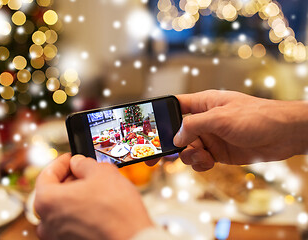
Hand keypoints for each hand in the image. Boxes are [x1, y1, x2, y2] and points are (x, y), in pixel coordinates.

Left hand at [34, 153, 152, 239]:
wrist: (132, 239)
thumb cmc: (116, 210)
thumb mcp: (102, 172)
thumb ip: (84, 164)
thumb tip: (78, 163)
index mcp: (47, 201)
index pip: (46, 175)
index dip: (61, 163)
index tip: (72, 158)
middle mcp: (47, 222)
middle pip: (52, 194)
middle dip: (69, 180)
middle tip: (85, 172)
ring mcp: (58, 237)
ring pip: (62, 210)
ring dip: (75, 198)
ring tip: (94, 190)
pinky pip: (71, 225)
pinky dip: (80, 214)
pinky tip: (97, 208)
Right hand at [146, 90, 307, 170]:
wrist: (283, 135)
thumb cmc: (257, 117)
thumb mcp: (220, 118)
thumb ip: (194, 126)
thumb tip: (175, 139)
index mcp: (203, 103)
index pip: (175, 106)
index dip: (161, 115)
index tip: (148, 128)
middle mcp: (204, 120)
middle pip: (177, 132)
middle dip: (167, 145)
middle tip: (155, 157)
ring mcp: (211, 137)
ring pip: (187, 149)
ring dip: (188, 156)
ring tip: (200, 157)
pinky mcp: (218, 153)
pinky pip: (200, 160)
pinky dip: (200, 164)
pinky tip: (208, 162)